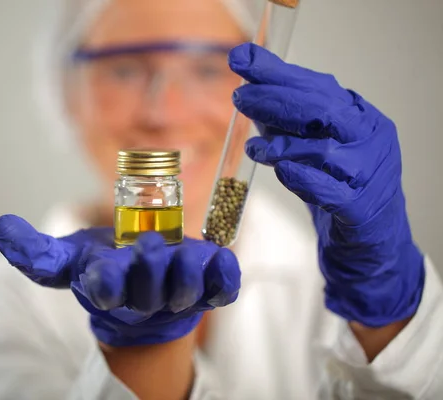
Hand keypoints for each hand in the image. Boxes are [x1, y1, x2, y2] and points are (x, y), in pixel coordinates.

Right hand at [0, 215, 240, 345]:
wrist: (144, 286)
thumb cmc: (107, 267)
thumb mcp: (70, 257)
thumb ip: (37, 250)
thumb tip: (1, 228)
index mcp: (111, 288)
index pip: (105, 292)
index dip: (105, 284)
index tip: (102, 274)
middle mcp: (145, 297)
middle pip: (147, 293)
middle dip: (148, 272)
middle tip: (147, 245)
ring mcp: (179, 296)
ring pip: (185, 294)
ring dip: (186, 277)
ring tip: (185, 255)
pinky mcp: (209, 290)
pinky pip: (221, 290)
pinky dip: (224, 278)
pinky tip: (222, 261)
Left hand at [228, 43, 423, 327]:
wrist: (368, 237)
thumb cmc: (335, 182)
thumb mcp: (307, 140)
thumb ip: (279, 109)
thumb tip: (245, 70)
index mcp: (360, 116)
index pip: (318, 86)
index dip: (278, 75)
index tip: (242, 63)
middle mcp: (370, 139)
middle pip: (324, 111)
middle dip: (276, 100)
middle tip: (240, 98)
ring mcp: (369, 174)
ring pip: (324, 151)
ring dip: (282, 145)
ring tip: (254, 148)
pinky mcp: (360, 208)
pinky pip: (328, 190)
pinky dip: (300, 178)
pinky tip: (279, 171)